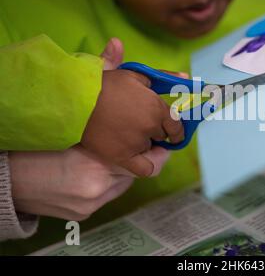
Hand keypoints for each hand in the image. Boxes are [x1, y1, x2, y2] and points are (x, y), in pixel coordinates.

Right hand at [9, 146, 168, 220]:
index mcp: (97, 162)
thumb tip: (133, 136)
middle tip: (132, 146)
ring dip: (119, 173)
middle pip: (134, 174)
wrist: (10, 180)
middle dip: (136, 160)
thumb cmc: (40, 150)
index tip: (164, 146)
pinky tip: (90, 175)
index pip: (145, 163)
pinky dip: (105, 185)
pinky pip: (106, 196)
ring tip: (102, 160)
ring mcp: (91, 204)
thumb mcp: (76, 137)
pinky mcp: (83, 214)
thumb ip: (107, 139)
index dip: (158, 154)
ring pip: (121, 185)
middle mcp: (98, 187)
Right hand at [81, 39, 184, 176]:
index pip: (176, 125)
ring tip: (128, 134)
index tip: (173, 131)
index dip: (175, 129)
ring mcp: (137, 143)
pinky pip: (144, 169)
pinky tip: (137, 157)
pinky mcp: (122, 157)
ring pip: (149, 149)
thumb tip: (185, 77)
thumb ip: (161, 77)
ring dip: (143, 143)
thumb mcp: (134, 75)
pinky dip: (145, 165)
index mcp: (157, 108)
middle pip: (161, 135)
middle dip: (155, 131)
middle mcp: (151, 127)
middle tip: (141, 125)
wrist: (75, 100)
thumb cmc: (105, 84)